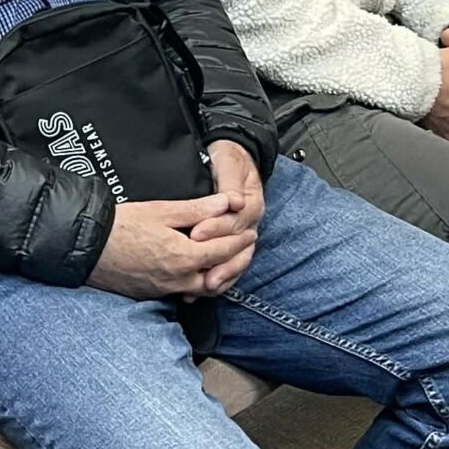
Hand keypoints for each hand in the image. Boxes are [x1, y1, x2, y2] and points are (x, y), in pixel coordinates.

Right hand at [86, 193, 258, 299]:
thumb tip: (228, 203)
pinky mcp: (152, 294)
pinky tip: (199, 274)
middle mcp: (178, 279)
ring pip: (204, 290)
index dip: (240, 240)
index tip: (250, 232)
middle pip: (221, 277)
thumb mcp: (161, 210)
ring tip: (226, 262)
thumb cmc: (120, 225)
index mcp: (184, 257)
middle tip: (245, 249)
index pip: (224, 251)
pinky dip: (200, 285)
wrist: (86, 246)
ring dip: (221, 277)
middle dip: (238, 262)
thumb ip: (198, 209)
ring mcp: (165, 290)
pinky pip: (186, 294)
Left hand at [188, 140, 264, 291]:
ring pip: (236, 262)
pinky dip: (215, 277)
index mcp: (252, 206)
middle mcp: (249, 224)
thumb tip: (236, 202)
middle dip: (223, 266)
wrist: (231, 157)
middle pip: (240, 252)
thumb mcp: (230, 163)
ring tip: (203, 290)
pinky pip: (226, 264)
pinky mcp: (229, 243)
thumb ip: (231, 183)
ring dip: (222, 277)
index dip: (217, 229)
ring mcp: (241, 236)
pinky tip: (197, 291)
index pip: (236, 223)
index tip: (196, 233)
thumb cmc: (229, 159)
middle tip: (205, 278)